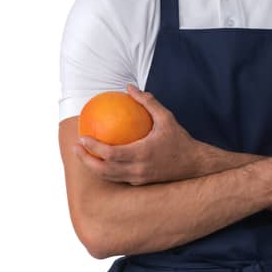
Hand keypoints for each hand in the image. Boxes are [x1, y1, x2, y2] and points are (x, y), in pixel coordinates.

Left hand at [74, 83, 203, 183]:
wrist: (195, 166)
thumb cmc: (180, 140)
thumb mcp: (166, 118)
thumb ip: (148, 102)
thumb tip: (130, 87)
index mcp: (142, 153)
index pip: (111, 153)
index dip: (94, 147)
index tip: (82, 137)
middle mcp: (138, 169)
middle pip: (104, 170)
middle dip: (86, 160)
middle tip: (75, 148)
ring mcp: (139, 179)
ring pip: (109, 178)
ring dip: (93, 168)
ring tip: (82, 155)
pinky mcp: (141, 184)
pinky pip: (119, 179)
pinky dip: (106, 172)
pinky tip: (99, 161)